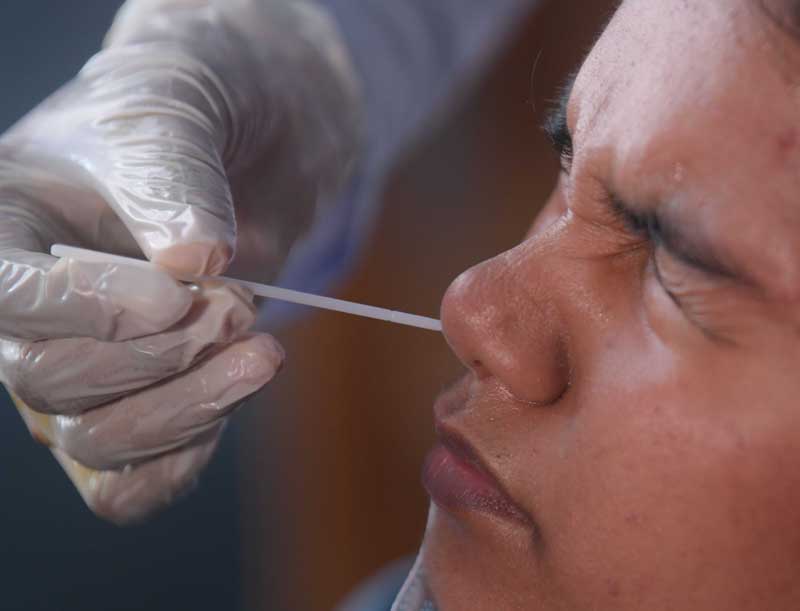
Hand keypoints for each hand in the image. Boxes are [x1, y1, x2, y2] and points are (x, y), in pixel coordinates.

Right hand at [0, 0, 358, 522]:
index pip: (6, 300)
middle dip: (162, 355)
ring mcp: (82, 368)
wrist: (244, 144)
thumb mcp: (174, 116)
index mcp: (7, 230)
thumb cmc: (189, 113)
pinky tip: (234, 394)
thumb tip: (190, 263)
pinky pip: (130, 484)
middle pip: (53, 383)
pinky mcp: (139, 405)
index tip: (178, 292)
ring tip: (259, 345)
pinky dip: (185, 458)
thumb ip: (173, 181)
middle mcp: (29, 313)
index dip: (91, 310)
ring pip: (97, 442)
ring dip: (192, 405)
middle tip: (237, 303)